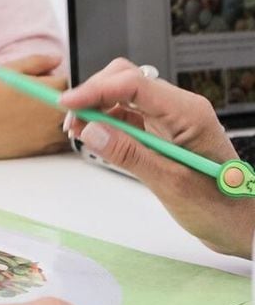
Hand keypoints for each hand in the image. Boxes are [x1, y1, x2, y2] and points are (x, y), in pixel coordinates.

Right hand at [0, 54, 67, 157]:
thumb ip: (37, 62)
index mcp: (53, 89)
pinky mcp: (45, 149)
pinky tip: (35, 129)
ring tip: (39, 116)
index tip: (52, 84)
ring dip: (65, 120)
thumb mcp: (10, 70)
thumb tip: (57, 59)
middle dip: (69, 102)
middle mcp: (59, 112)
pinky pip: (62, 142)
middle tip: (45, 100)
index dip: (64, 82)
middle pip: (80, 106)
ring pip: (74, 125)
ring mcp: (53, 132)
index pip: (76, 82)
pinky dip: (55, 135)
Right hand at [62, 58, 254, 256]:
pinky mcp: (160, 130)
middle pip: (125, 79)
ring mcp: (169, 118)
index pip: (134, 84)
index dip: (95, 90)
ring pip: (122, 94)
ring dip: (96, 107)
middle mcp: (178, 108)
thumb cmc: (218, 207)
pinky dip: (104, 120)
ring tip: (78, 132)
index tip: (67, 104)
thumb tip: (91, 130)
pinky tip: (93, 136)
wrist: (240, 225)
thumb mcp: (170, 184)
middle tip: (70, 121)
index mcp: (188, 113)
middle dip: (93, 94)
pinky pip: (126, 114)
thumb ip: (130, 155)